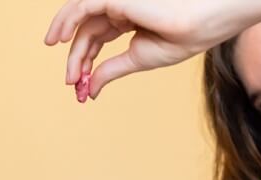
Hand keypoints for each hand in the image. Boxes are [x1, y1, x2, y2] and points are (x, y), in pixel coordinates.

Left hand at [44, 0, 260, 100]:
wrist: (202, 23)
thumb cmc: (183, 37)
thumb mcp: (140, 59)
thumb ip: (112, 71)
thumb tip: (90, 89)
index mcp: (129, 20)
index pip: (97, 39)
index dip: (85, 62)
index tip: (79, 88)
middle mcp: (120, 8)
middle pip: (87, 32)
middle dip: (77, 60)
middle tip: (72, 84)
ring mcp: (117, 0)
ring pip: (81, 19)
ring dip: (70, 46)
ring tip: (67, 73)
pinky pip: (82, 6)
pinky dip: (66, 21)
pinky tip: (59, 40)